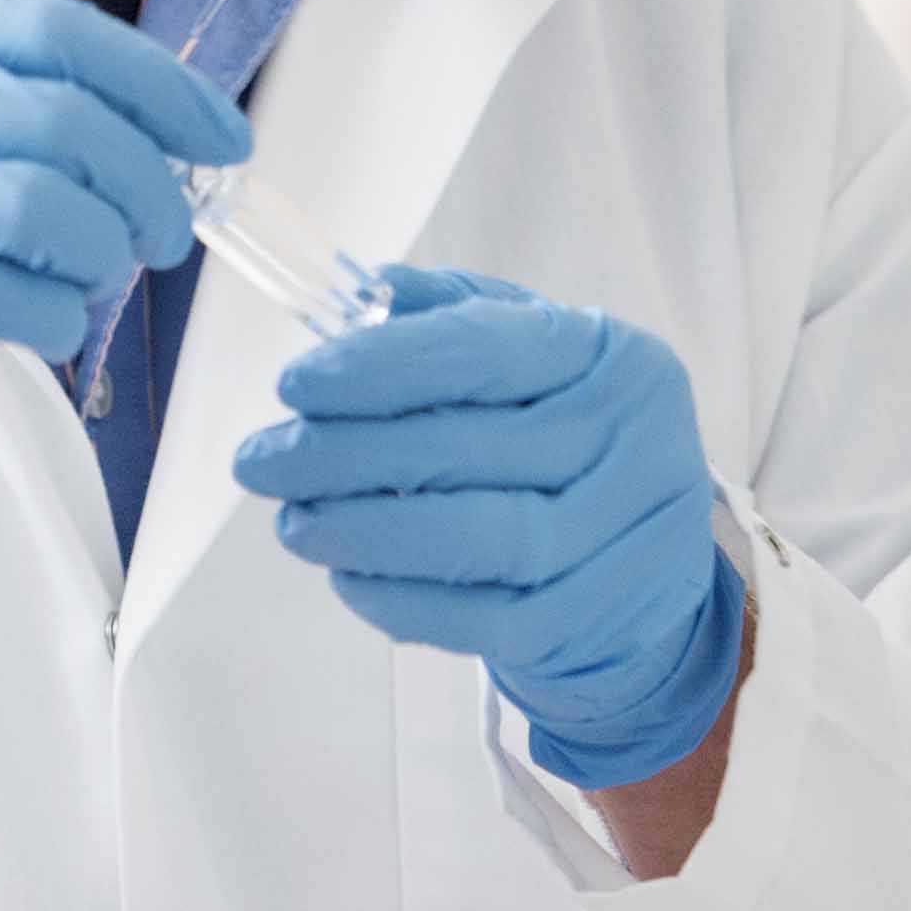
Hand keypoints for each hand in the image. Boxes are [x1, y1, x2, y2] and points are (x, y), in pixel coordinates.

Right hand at [0, 0, 247, 508]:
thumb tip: (152, 138)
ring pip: (39, 209)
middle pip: (63, 124)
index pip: (55, 33)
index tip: (221, 136)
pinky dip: (54, 315)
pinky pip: (1, 295)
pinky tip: (52, 321)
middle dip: (146, 184)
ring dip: (101, 253)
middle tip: (166, 230)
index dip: (159, 85)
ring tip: (101, 275)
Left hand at [232, 268, 746, 788]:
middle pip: (468, 448)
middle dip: (344, 455)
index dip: (378, 368)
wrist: (649, 566)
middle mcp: (634, 440)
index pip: (482, 352)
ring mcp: (625, 538)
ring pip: (479, 539)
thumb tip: (370, 290)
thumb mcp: (530, 356)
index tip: (294, 385)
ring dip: (366, 533)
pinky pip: (486, 620)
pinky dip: (404, 602)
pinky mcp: (596, 617)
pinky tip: (348, 579)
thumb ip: (451, 316)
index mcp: (609, 356)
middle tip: (261, 461)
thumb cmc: (566, 437)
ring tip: (293, 524)